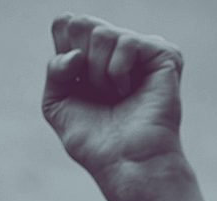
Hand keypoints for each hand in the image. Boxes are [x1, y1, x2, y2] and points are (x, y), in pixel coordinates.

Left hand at [43, 15, 184, 197]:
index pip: (65, 24)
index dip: (62, 49)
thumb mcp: (56, 105)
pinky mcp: (161, 53)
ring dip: (98, 74)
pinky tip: (128, 91)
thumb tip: (76, 53)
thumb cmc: (94, 141)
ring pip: (101, 32)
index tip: (73, 81)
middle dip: (80, 63)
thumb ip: (54, 70)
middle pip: (80, 23)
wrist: (124, 162)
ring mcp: (139, 49)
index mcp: (90, 57)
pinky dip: (117, 72)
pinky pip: (126, 41)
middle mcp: (114, 49)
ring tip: (114, 96)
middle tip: (96, 91)